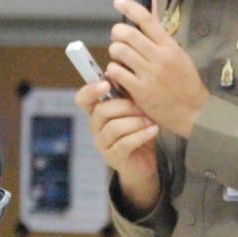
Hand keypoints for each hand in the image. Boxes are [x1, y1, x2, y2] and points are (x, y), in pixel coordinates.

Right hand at [76, 82, 161, 211]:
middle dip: (125, 106)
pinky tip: (153, 130)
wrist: (145, 162)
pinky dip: (141, 135)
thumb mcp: (136, 109)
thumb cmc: (139, 131)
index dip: (90, 90)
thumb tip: (120, 74)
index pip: (83, 98)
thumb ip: (127, 94)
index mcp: (98, 112)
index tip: (106, 84)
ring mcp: (102, 144)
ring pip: (114, 127)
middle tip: (143, 107)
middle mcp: (96, 127)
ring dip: (135, 122)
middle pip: (102, 111)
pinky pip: (125, 143)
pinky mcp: (113, 157)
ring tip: (151, 121)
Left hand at [107, 0, 207, 138]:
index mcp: (169, 46)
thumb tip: (151, 5)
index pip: (147, 19)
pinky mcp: (139, 91)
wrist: (194, 111)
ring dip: (115, 52)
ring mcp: (148, 74)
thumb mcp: (178, 53)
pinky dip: (113, 70)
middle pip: (127, 34)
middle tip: (118, 39)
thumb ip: (160, 32)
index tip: (118, 2)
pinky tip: (119, 74)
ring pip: (118, 51)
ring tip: (120, 58)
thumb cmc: (186, 82)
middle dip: (117, 33)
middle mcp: (159, 57)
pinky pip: (116, 72)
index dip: (130, 7)